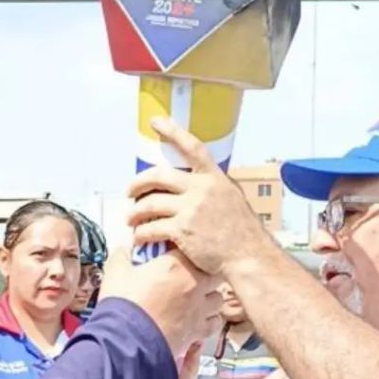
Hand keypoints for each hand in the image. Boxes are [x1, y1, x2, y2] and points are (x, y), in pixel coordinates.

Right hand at [99, 247, 222, 356]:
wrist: (126, 340)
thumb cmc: (122, 304)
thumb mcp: (116, 272)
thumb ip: (122, 256)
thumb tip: (124, 250)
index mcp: (176, 265)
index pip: (191, 250)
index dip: (185, 254)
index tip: (176, 258)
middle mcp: (194, 284)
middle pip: (213, 273)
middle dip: (203, 275)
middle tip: (189, 279)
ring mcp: (199, 309)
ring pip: (218, 298)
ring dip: (209, 298)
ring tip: (197, 300)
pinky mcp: (199, 331)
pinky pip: (215, 322)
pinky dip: (210, 320)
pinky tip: (199, 320)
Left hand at [126, 117, 269, 275]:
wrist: (248, 256)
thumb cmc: (243, 233)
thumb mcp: (233, 199)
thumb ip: (213, 189)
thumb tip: (198, 185)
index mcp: (214, 178)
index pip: (192, 147)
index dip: (172, 131)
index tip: (156, 122)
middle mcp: (201, 189)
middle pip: (159, 176)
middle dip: (138, 183)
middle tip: (129, 192)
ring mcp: (190, 209)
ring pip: (150, 203)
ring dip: (135, 212)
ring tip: (130, 219)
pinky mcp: (182, 230)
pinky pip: (152, 228)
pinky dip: (141, 233)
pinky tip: (138, 237)